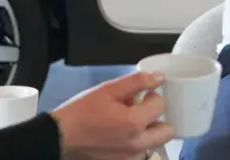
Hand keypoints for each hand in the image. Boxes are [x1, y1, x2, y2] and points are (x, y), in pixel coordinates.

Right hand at [51, 71, 174, 159]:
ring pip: (154, 143)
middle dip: (158, 118)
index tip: (142, 95)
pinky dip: (137, 144)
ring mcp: (131, 157)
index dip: (153, 96)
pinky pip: (141, 153)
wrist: (61, 137)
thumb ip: (137, 82)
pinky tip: (121, 136)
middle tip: (142, 111)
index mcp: (135, 123)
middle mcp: (138, 144)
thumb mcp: (108, 90)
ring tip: (128, 124)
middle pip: (167, 131)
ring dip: (148, 132)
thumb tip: (159, 78)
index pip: (161, 105)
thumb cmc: (82, 111)